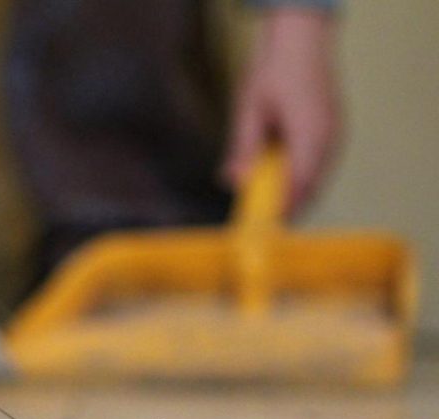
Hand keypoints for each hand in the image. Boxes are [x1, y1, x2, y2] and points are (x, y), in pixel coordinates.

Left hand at [223, 8, 341, 215]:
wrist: (299, 39)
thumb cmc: (272, 71)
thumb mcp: (249, 110)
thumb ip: (243, 148)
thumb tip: (233, 181)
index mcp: (310, 133)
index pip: (300, 183)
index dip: (284, 209)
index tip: (266, 228)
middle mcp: (328, 138)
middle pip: (312, 186)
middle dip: (289, 207)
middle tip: (264, 226)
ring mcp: (334, 134)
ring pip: (317, 177)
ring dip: (295, 193)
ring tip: (271, 209)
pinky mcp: (332, 131)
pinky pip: (319, 164)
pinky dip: (302, 177)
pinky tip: (281, 181)